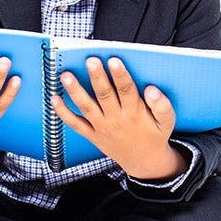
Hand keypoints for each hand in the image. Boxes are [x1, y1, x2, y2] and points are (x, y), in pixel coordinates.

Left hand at [52, 56, 187, 181]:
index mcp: (135, 112)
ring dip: (75, 91)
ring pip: (86, 107)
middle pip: (104, 95)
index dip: (120, 75)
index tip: (113, 60)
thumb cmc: (154, 134)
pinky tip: (54, 99)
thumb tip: (151, 89)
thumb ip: (162, 105)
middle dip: (97, 77)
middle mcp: (116, 119)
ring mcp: (101, 127)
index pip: (127, 90)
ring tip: (66, 76)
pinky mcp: (91, 134)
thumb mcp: (167, 122)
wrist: (142, 160)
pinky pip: (75, 124)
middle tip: (90, 61)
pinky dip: (63, 113)